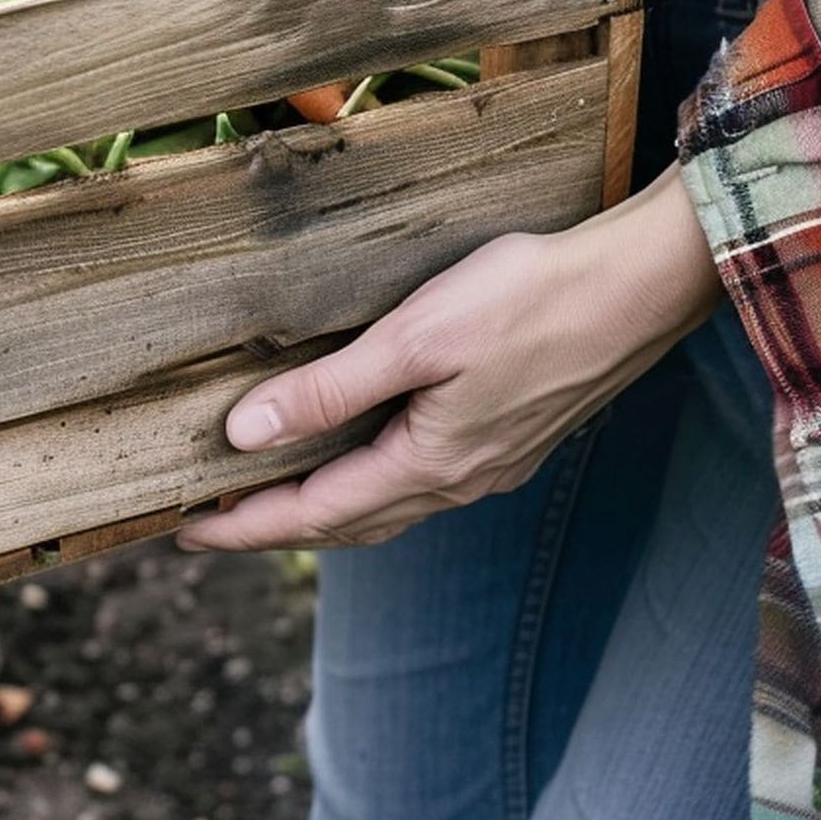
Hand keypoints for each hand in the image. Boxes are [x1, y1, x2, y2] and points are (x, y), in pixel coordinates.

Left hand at [176, 165, 723, 551]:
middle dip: (271, 529)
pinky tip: (351, 456)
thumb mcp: (414, 338)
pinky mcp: (506, 437)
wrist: (638, 286)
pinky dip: (363, 483)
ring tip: (264, 499)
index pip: (313, 513)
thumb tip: (243, 436)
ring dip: (319, 510)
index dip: (243, 527)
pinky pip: (415, 482)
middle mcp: (459, 480)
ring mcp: (487, 463)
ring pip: (383, 507)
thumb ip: (328, 390)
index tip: (182, 533)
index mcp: (429, 464)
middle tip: (205, 526)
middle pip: (345, 524)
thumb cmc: (528, 299)